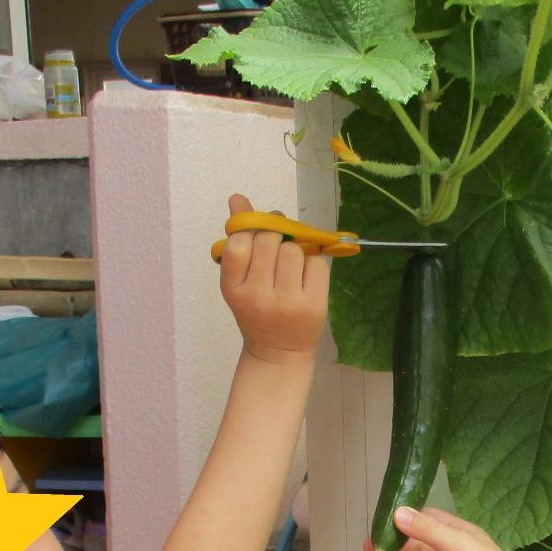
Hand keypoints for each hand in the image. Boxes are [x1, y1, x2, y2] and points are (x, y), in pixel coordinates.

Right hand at [218, 192, 329, 362]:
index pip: (239, 243)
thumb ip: (239, 240)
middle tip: (278, 244)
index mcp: (234, 289)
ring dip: (295, 250)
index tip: (257, 233)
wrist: (279, 352)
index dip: (251, 231)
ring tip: (291, 267)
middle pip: (270, 241)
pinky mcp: (314, 306)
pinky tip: (305, 279)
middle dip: (275, 236)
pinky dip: (313, 265)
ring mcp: (287, 303)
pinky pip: (317, 264)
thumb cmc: (257, 309)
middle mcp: (258, 296)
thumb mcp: (240, 280)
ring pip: (294, 250)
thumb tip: (238, 198)